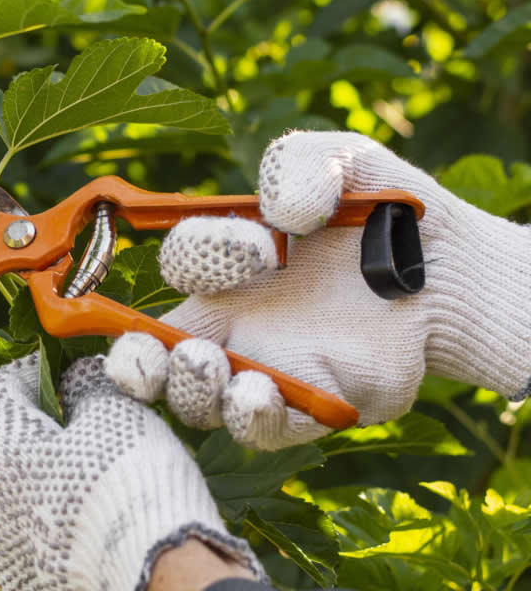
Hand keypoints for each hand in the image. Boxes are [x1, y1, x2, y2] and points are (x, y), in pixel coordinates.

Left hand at [0, 354, 263, 590]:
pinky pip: (8, 565)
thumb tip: (78, 375)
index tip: (52, 367)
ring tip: (21, 484)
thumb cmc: (132, 483)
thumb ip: (88, 385)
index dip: (24, 371)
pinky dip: (21, 542)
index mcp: (1, 453)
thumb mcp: (116, 412)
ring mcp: (1, 562)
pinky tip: (52, 536)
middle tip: (4, 422)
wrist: (159, 582)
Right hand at [106, 131, 530, 450]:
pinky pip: (263, 428)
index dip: (201, 256)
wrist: (450, 269)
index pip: (180, 268)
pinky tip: (257, 393)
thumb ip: (300, 162)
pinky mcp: (312, 406)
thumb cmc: (388, 212)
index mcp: (231, 266)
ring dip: (193, 390)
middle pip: (158, 357)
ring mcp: (269, 369)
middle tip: (162, 348)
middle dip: (140, 360)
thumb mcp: (344, 162)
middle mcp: (236, 323)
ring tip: (212, 367)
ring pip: (200, 402)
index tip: (261, 248)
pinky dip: (251, 417)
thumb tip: (279, 214)